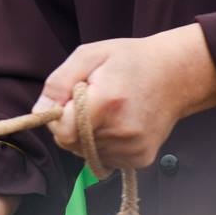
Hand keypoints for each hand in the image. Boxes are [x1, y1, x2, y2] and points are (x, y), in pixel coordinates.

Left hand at [36, 23, 215, 169]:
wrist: (176, 74)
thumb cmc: (129, 60)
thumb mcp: (90, 55)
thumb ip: (59, 83)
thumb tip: (39, 111)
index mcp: (107, 103)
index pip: (63, 131)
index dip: (57, 116)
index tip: (68, 100)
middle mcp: (122, 132)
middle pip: (72, 144)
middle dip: (71, 124)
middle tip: (91, 100)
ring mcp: (134, 149)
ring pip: (86, 153)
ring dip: (87, 135)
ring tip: (108, 110)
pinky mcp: (141, 159)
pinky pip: (105, 158)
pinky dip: (103, 144)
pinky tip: (118, 123)